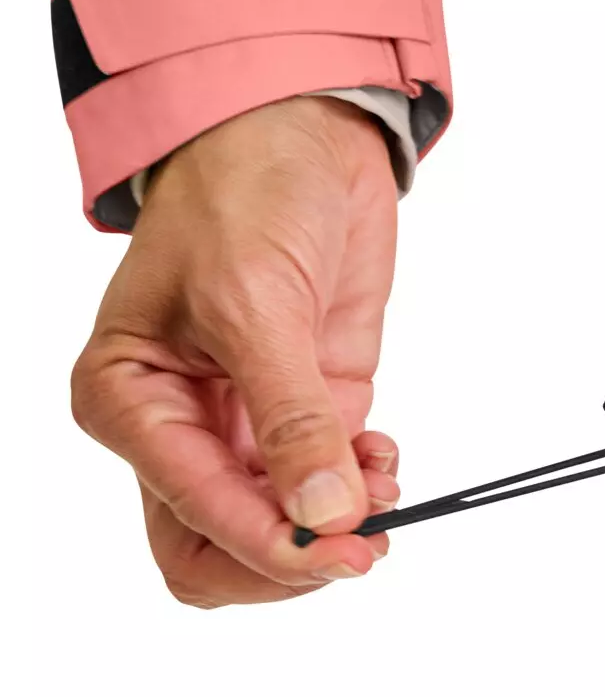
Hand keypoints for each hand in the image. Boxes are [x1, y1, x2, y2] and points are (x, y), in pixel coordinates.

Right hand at [71, 95, 402, 606]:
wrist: (296, 136)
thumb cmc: (241, 195)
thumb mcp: (255, 304)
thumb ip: (291, 418)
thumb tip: (324, 516)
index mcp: (130, 402)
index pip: (189, 520)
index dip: (265, 547)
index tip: (336, 551)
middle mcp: (179, 427)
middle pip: (219, 550)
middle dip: (291, 560)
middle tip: (361, 547)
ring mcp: (246, 426)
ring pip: (276, 531)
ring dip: (331, 532)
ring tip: (379, 492)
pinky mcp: (307, 413)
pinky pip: (325, 489)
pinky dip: (360, 492)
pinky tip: (382, 460)